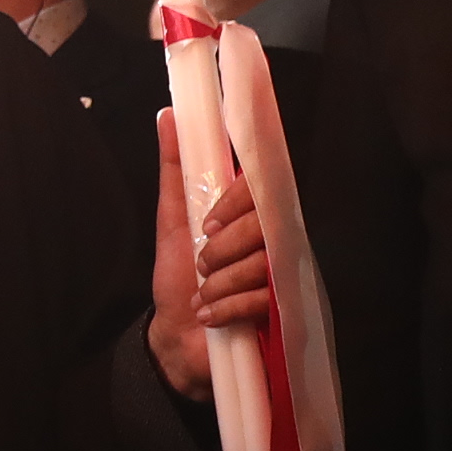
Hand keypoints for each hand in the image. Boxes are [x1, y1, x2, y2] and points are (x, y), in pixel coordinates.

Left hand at [147, 109, 268, 401]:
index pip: (262, 190)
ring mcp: (280, 276)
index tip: (206, 222)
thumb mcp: (172, 219)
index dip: (237, 202)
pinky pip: (264, 301)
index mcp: (250, 215)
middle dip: (224, 248)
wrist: (178, 335)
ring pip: (263, 265)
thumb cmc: (179, 275)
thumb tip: (169, 115)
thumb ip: (175, 169)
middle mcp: (272, 241)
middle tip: (200, 263)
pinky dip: (228, 307)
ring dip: (220, 282)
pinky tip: (209, 314)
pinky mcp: (283, 312)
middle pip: (266, 227)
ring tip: (201, 293)